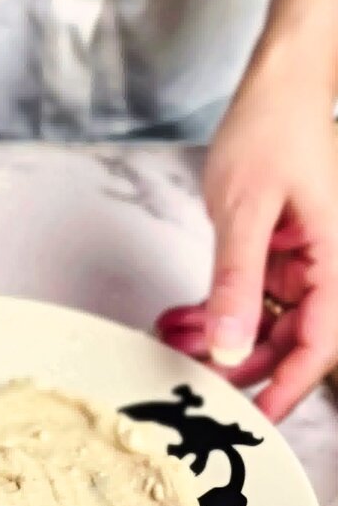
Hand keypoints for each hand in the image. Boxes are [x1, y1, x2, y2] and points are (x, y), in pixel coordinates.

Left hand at [157, 51, 337, 419]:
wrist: (278, 85)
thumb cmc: (273, 131)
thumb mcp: (244, 210)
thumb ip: (235, 282)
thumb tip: (227, 346)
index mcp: (334, 261)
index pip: (320, 344)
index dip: (289, 388)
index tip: (255, 420)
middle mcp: (325, 267)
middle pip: (294, 340)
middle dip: (247, 368)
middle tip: (198, 388)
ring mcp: (302, 261)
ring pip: (271, 323)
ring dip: (228, 341)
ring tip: (182, 350)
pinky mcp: (278, 251)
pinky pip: (255, 295)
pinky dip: (222, 310)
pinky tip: (185, 320)